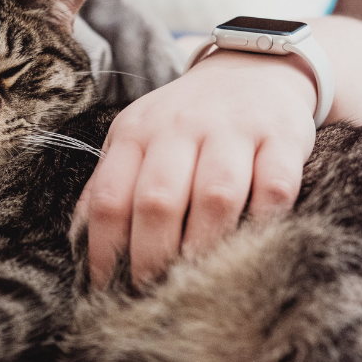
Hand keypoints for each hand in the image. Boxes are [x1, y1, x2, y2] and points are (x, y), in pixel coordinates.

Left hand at [72, 49, 317, 287]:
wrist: (250, 68)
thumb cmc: (184, 118)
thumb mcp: (137, 137)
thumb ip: (110, 181)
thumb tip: (81, 240)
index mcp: (136, 133)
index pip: (109, 198)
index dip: (103, 250)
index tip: (106, 288)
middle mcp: (179, 127)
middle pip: (157, 201)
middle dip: (151, 258)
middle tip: (152, 293)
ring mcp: (232, 130)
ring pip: (215, 196)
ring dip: (204, 247)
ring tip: (197, 282)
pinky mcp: (281, 137)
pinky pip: (274, 187)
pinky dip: (263, 222)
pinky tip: (252, 245)